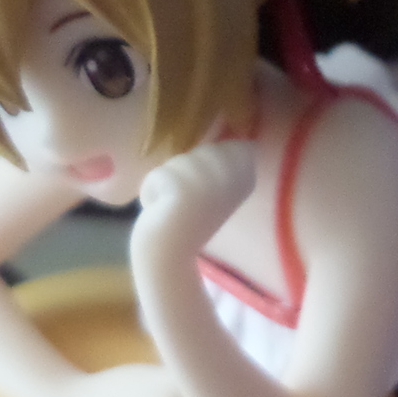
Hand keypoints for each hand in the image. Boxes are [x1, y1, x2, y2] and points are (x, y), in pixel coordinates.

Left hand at [133, 141, 256, 258]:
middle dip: (185, 173)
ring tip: (176, 208)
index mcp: (247, 174)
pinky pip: (156, 176)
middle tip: (191, 203)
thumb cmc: (192, 221)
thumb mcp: (216, 186)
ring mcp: (207, 181)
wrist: (171, 257)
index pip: (224, 145)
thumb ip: (222, 162)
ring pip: (174, 162)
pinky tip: (162, 212)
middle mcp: (232, 175)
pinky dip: (151, 192)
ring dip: (167, 183)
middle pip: (197, 151)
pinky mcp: (180, 188)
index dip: (208, 167)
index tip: (210, 194)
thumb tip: (231, 139)